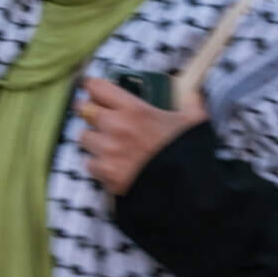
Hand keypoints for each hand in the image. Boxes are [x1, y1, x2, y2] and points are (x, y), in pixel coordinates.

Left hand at [75, 77, 205, 195]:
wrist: (186, 190)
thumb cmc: (188, 154)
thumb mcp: (194, 122)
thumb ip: (191, 103)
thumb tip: (194, 93)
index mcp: (134, 110)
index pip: (98, 87)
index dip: (93, 87)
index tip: (93, 88)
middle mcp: (116, 126)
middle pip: (83, 109)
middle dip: (89, 110)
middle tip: (98, 114)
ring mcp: (108, 150)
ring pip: (83, 136)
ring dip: (92, 137)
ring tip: (106, 142)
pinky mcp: (105, 173)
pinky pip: (89, 163)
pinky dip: (96, 163)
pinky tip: (110, 164)